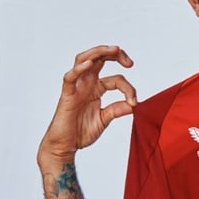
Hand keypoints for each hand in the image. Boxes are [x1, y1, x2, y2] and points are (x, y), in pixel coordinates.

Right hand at [38, 45, 136, 168]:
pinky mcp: (66, 95)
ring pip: (83, 60)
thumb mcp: (104, 119)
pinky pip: (70, 78)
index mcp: (97, 88)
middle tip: (129, 61)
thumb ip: (117, 110)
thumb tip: (134, 104)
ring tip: (114, 50)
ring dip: (99, 52)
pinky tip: (89, 64)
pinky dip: (78, 69)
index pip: (116, 78)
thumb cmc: (80, 133)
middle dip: (115, 53)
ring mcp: (76, 87)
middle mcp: (86, 84)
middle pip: (99, 58)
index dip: (128, 88)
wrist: (64, 147)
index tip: (134, 102)